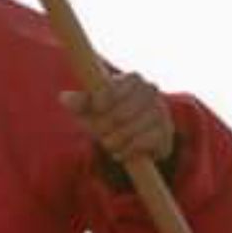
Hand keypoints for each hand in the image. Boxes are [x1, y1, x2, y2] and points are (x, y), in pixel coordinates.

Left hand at [61, 67, 175, 176]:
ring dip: (116, 140)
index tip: (97, 107)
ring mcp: (161, 111)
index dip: (104, 97)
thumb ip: (78, 102)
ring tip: (108, 145)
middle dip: (106, 126)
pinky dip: (130, 149)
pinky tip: (120, 153)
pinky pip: (147, 142)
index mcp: (133, 79)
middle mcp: (151, 91)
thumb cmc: (106, 114)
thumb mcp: (89, 107)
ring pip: (134, 128)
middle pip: (123, 111)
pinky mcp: (166, 132)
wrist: (130, 135)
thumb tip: (65, 99)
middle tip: (97, 135)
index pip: (119, 86)